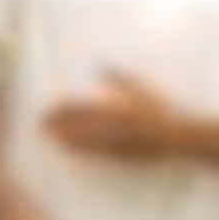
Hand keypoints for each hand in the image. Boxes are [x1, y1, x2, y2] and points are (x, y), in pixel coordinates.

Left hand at [46, 71, 182, 158]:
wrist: (177, 136)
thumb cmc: (161, 110)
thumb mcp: (141, 88)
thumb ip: (119, 77)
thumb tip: (100, 64)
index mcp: (114, 106)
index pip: (81, 106)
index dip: (62, 108)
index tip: (47, 108)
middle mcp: (111, 124)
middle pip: (77, 123)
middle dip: (57, 123)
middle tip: (41, 124)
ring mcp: (114, 140)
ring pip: (82, 139)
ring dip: (63, 137)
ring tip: (49, 136)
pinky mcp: (119, 154)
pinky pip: (94, 152)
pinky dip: (78, 150)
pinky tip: (68, 150)